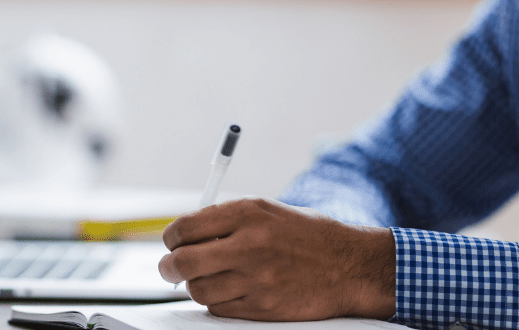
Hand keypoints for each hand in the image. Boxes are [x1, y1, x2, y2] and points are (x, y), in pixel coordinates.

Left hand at [158, 197, 394, 320]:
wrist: (350, 266)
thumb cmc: (307, 235)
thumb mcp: (266, 210)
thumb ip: (225, 219)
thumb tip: (183, 235)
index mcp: (247, 213)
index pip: (185, 227)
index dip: (171, 237)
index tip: (172, 242)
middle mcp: (249, 244)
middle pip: (183, 262)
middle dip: (169, 267)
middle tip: (170, 268)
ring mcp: (256, 279)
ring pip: (198, 290)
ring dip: (195, 286)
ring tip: (207, 278)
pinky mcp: (262, 308)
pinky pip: (219, 309)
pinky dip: (217, 302)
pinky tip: (230, 290)